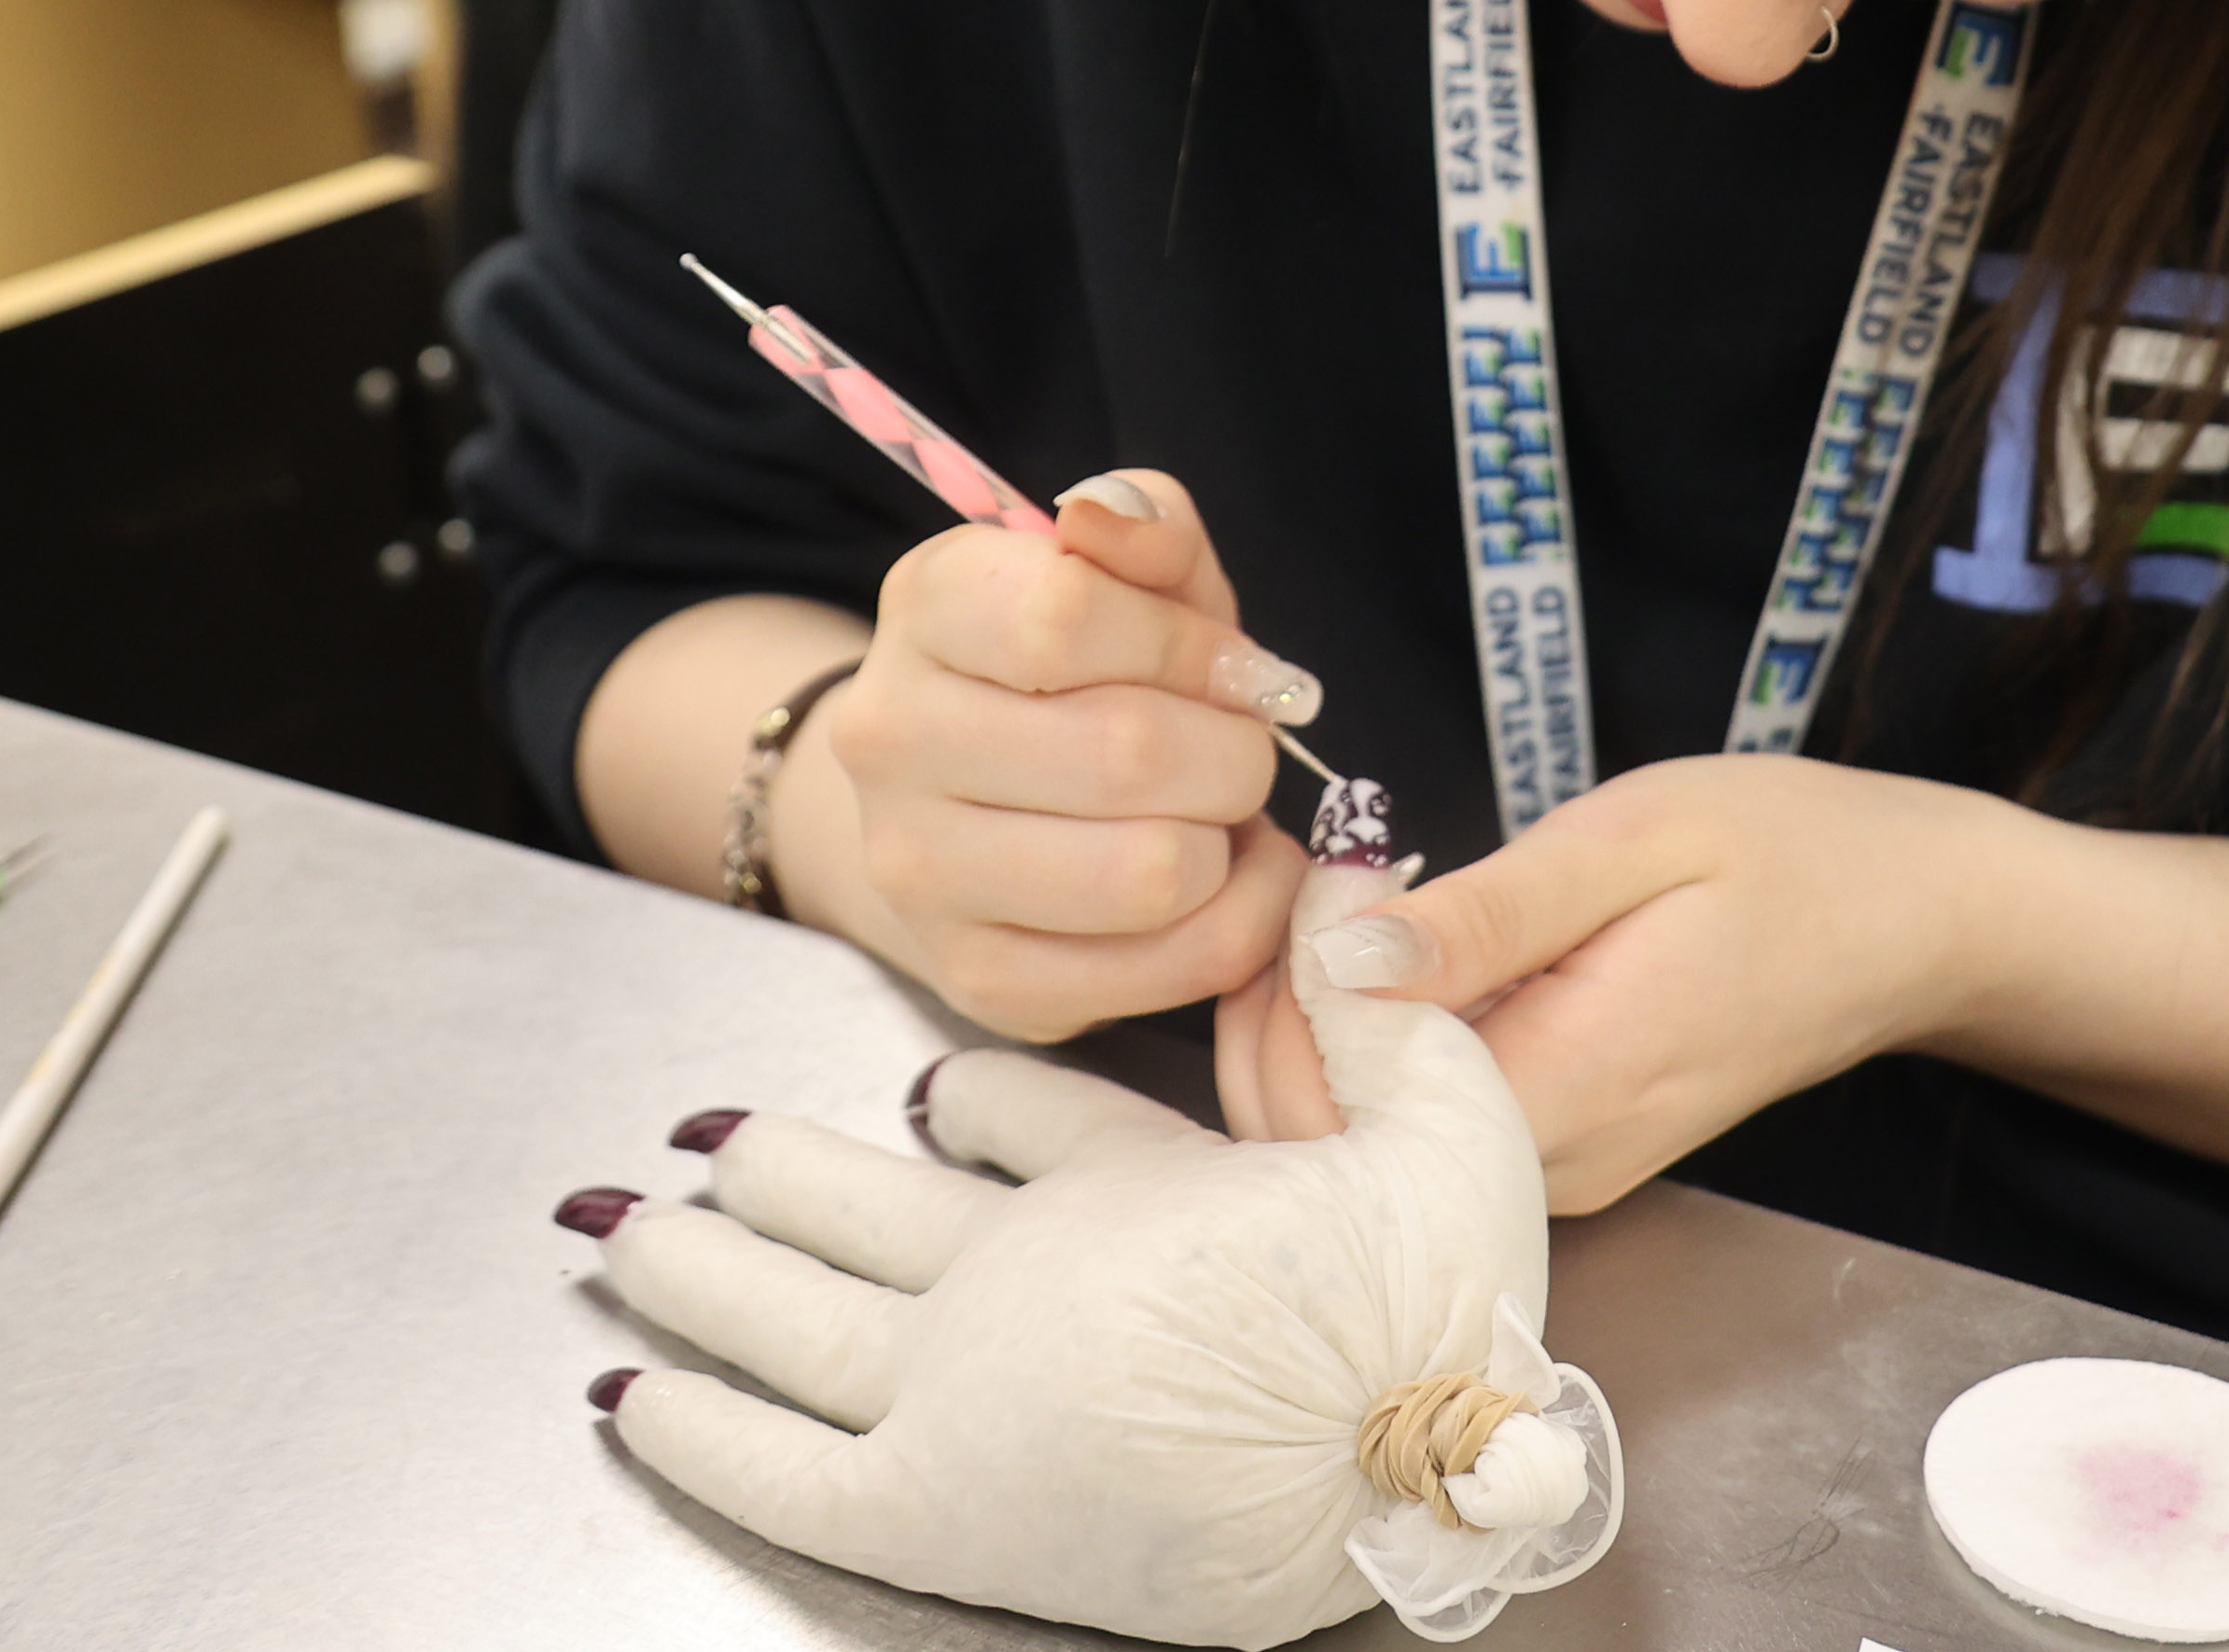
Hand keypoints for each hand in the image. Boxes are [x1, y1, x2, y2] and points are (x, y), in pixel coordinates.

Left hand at [548, 835, 1621, 1643]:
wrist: (1414, 1467)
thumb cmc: (1438, 1308)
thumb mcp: (1447, 1114)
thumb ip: (1380, 1002)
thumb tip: (1341, 880)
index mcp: (1133, 1186)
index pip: (1013, 1118)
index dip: (965, 1103)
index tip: (925, 1096)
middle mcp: (1028, 1277)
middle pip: (859, 1213)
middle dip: (766, 1175)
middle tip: (689, 1144)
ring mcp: (969, 1388)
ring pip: (796, 1315)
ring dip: (701, 1266)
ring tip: (621, 1227)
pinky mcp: (938, 1508)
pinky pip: (779, 1464)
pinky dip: (695, 1427)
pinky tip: (627, 1396)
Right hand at [791, 474, 1319, 1039]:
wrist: (977, 789)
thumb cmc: (1086, 661)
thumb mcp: (1131, 567)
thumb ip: (1145, 522)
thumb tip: (1111, 516)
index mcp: (928, 604)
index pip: (1070, 615)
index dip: (1186, 644)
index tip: (1222, 662)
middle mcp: (892, 739)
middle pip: (1128, 754)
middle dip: (1232, 748)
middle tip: (1234, 744)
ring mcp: (920, 872)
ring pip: (1152, 873)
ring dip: (1229, 840)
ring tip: (1215, 812)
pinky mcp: (978, 978)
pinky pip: (1162, 971)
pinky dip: (1233, 924)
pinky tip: (1218, 878)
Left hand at [1267, 755, 1982, 1210]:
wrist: (1911, 919)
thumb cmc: (1783, 853)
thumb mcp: (1629, 841)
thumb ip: (1482, 915)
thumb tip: (1336, 963)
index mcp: (1574, 1089)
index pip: (1354, 1113)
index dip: (1290, 1007)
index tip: (1317, 880)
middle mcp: (1559, 1168)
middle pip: (1347, 1154)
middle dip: (1283, 1026)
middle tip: (1315, 883)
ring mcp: (1566, 1174)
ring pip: (1378, 1150)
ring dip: (1324, 1037)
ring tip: (1352, 904)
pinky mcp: (1569, 1153)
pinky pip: (1431, 1130)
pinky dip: (1384, 1052)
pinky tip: (1402, 958)